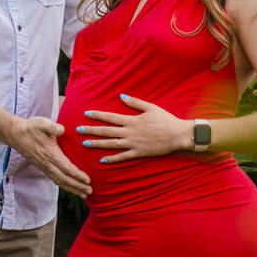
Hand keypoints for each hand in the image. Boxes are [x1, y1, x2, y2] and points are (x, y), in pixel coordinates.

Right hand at [5, 116, 92, 197]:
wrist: (15, 134)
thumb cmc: (31, 127)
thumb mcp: (42, 123)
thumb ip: (52, 126)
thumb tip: (62, 129)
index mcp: (50, 153)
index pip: (66, 168)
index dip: (77, 175)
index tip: (88, 180)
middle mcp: (47, 163)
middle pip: (65, 179)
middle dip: (78, 186)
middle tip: (90, 192)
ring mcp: (44, 167)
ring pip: (60, 182)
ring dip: (73, 189)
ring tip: (84, 195)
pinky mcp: (43, 167)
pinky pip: (55, 180)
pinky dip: (65, 186)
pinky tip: (72, 188)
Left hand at [76, 94, 191, 162]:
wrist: (178, 135)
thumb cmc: (166, 120)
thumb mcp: (151, 107)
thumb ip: (135, 102)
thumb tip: (121, 96)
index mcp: (132, 120)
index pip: (110, 117)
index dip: (97, 115)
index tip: (86, 114)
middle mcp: (130, 132)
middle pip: (107, 131)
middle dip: (91, 130)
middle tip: (78, 130)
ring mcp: (133, 144)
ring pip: (111, 144)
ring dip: (97, 144)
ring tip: (85, 144)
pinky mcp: (138, 153)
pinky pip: (123, 157)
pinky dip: (112, 159)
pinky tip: (102, 160)